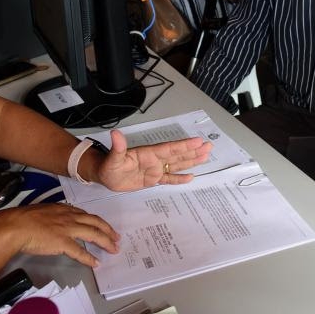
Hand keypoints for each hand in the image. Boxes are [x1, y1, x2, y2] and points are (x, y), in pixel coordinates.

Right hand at [0, 203, 119, 266]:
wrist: (15, 225)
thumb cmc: (24, 219)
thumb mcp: (42, 212)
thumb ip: (53, 216)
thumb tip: (55, 222)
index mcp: (64, 209)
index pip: (86, 215)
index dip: (98, 222)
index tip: (104, 227)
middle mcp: (69, 217)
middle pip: (95, 222)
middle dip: (108, 230)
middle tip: (117, 238)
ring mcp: (67, 229)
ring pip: (93, 234)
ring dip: (105, 242)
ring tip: (113, 250)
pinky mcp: (63, 242)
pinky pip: (80, 251)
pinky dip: (89, 258)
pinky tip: (96, 263)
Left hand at [96, 129, 211, 191]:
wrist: (105, 176)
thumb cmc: (108, 167)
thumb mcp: (113, 159)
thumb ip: (118, 147)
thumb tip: (115, 133)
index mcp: (149, 154)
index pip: (169, 149)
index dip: (184, 145)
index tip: (198, 141)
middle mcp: (156, 160)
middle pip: (178, 155)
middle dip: (193, 150)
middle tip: (209, 146)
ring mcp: (156, 169)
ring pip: (177, 164)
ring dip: (191, 160)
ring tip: (206, 156)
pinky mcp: (153, 179)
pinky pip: (169, 178)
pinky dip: (179, 178)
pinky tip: (191, 177)